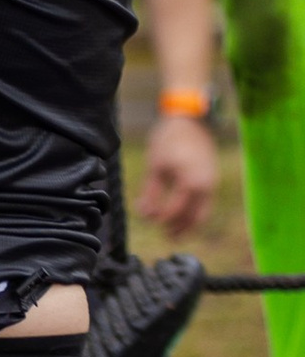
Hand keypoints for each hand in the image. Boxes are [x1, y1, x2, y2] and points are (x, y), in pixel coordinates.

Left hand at [139, 112, 219, 234]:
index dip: (162, 218)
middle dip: (179, 228)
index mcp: (190, 182)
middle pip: (194, 218)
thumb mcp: (156, 165)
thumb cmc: (170, 141)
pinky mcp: (213, 181)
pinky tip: (182, 214)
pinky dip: (194, 213)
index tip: (150, 220)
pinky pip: (205, 204)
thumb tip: (144, 213)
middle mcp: (205, 186)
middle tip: (165, 235)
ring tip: (173, 231)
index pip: (176, 210)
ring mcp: (212, 184)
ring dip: (189, 224)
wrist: (191, 121)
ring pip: (202, 214)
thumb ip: (151, 192)